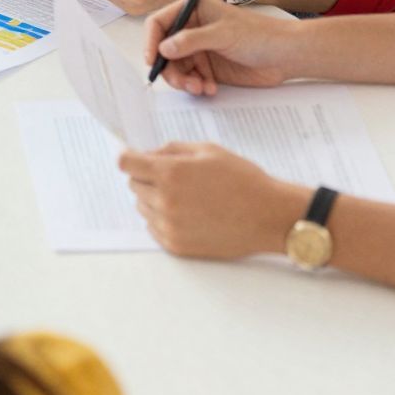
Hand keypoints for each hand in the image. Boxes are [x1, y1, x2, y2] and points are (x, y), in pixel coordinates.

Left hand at [117, 142, 308, 259]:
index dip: (129, 158)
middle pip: (133, 184)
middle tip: (172, 177)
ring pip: (142, 206)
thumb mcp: (208, 151)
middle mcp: (164, 201)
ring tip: (185, 196)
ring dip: (154, 198)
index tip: (133, 158)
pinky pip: (153, 228)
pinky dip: (162, 219)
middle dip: (146, 177)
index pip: (125, 164)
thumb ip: (172, 149)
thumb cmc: (242, 179)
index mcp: (170, 173)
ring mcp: (169, 226)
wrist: (269, 216)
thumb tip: (148, 154)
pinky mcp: (176, 245)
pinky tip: (187, 214)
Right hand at [142, 0, 300, 95]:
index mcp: (193, 11)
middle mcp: (192, 29)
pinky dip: (197, 86)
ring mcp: (200, 50)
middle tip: (182, 83)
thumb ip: (191, 41)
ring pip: (176, 68)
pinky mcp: (209, 68)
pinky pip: (191, 79)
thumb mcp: (223, 34)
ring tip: (201, 88)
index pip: (159, 23)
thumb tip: (163, 49)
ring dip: (185, 81)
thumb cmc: (259, 35)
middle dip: (171, 69)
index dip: (151, 41)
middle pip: (164, 50)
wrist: (286, 56)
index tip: (152, 60)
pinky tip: (212, 89)